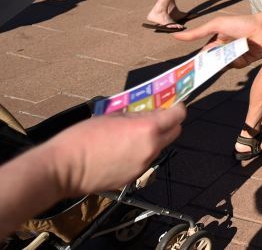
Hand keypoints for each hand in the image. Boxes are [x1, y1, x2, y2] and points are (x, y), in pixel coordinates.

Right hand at [42, 105, 185, 197]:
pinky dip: (139, 154)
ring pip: (158, 148)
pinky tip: (121, 151)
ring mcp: (143, 165)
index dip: (177, 108)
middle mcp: (151, 148)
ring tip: (132, 135)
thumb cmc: (83, 137)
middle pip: (174, 133)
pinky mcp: (133, 178)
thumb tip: (147, 113)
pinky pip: (144, 162)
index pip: (177, 116)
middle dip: (169, 123)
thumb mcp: (112, 116)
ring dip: (153, 140)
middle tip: (156, 117)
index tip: (172, 104)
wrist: (64, 168)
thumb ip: (135, 115)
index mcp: (147, 129)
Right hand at [174, 15, 261, 66]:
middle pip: (212, 62)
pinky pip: (233, 66)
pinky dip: (233, 62)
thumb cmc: (240, 23)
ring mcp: (233, 56)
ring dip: (220, 63)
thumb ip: (197, 33)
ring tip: (220, 60)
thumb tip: (175, 35)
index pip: (203, 53)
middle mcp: (224, 49)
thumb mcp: (216, 25)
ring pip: (222, 65)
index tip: (187, 70)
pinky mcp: (243, 62)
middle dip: (206, 67)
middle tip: (197, 74)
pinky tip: (237, 55)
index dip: (197, 61)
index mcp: (216, 40)